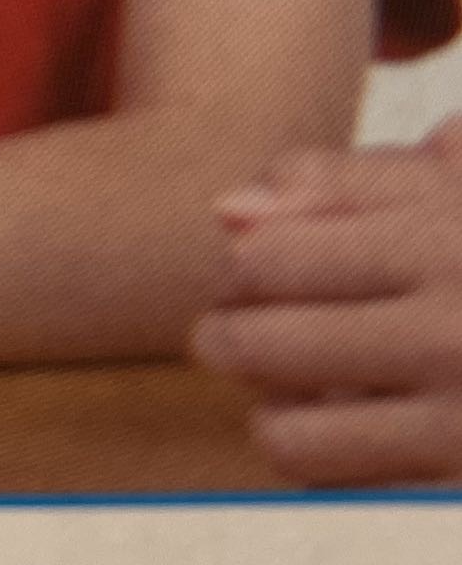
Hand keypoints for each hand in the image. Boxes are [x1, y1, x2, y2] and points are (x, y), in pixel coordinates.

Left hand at [191, 116, 461, 486]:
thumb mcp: (453, 192)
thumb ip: (341, 185)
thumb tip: (225, 213)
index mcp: (447, 243)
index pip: (258, 259)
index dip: (242, 267)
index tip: (268, 271)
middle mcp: (456, 330)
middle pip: (251, 344)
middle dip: (234, 336)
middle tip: (260, 329)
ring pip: (281, 430)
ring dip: (274, 407)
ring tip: (304, 382)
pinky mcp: (461, 473)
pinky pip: (332, 476)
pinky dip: (322, 454)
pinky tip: (353, 425)